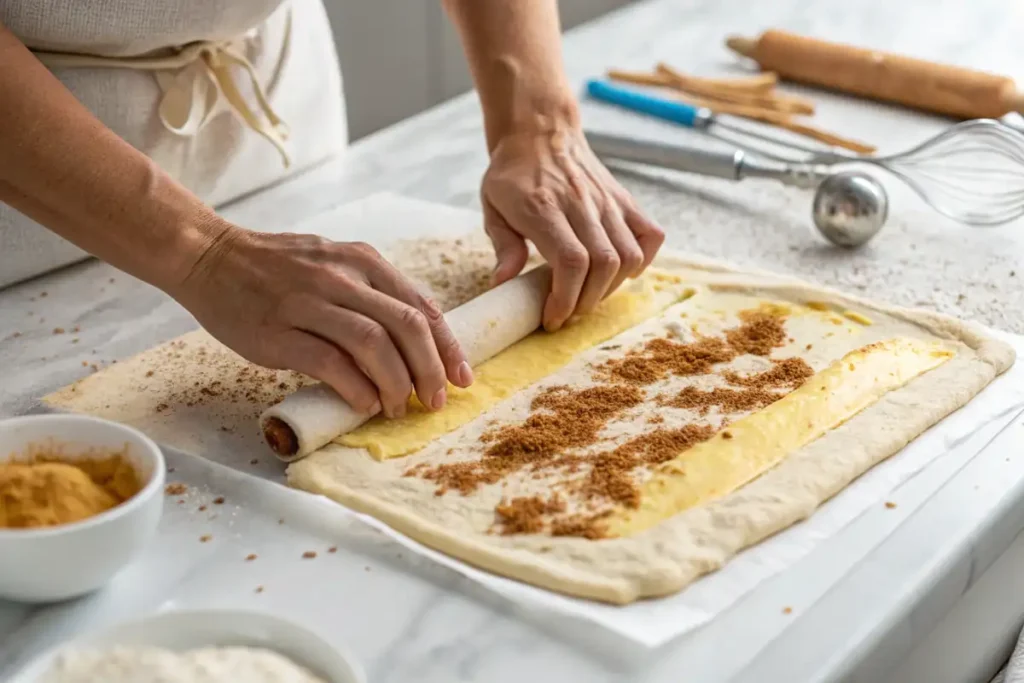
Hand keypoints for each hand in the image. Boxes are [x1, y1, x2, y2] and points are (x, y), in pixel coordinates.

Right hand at [172, 227, 472, 417]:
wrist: (209, 258)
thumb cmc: (276, 268)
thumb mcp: (334, 263)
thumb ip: (372, 293)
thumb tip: (414, 340)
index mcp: (362, 261)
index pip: (421, 306)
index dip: (448, 346)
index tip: (462, 376)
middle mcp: (342, 277)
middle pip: (407, 326)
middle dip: (431, 370)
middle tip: (435, 400)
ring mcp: (309, 303)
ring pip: (375, 345)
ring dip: (397, 384)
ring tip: (398, 408)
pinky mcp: (279, 332)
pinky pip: (332, 364)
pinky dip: (357, 389)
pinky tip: (365, 404)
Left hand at [481, 125, 664, 330]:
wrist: (539, 132)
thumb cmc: (513, 175)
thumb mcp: (492, 208)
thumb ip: (503, 246)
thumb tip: (503, 284)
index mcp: (545, 208)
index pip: (571, 261)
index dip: (566, 298)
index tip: (552, 317)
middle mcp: (582, 203)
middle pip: (603, 264)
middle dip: (586, 301)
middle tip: (567, 312)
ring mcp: (608, 201)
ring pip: (629, 255)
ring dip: (612, 287)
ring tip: (589, 295)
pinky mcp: (624, 200)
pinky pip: (651, 235)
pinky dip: (642, 261)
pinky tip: (620, 272)